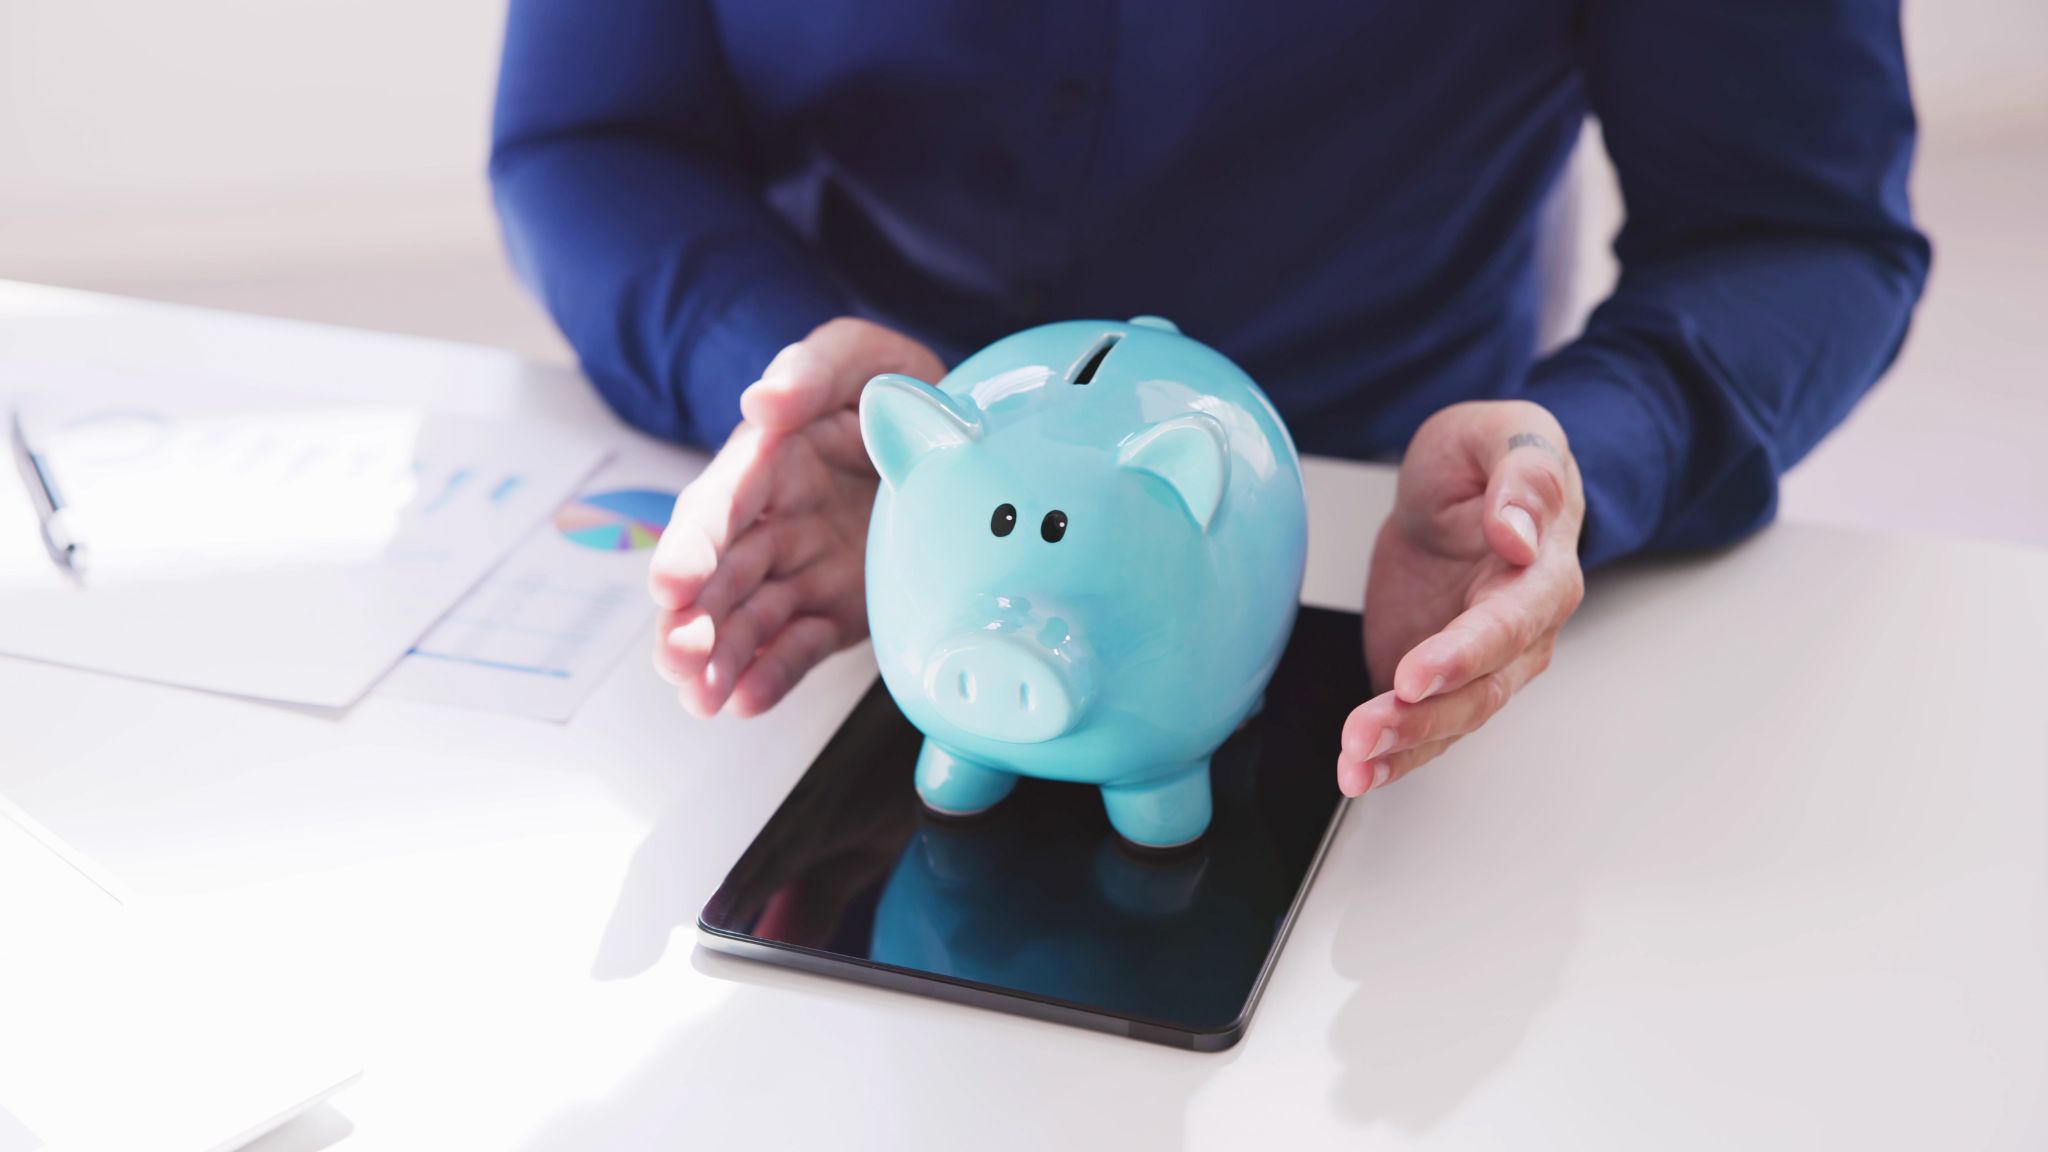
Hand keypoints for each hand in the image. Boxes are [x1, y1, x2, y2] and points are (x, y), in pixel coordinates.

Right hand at [650, 318, 945, 716]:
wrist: (948, 433)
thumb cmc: (888, 388)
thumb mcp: (859, 358)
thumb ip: (813, 368)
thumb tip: (764, 401)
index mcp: (766, 462)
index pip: (720, 505)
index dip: (692, 545)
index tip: (670, 584)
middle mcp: (773, 522)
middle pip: (721, 576)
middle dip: (692, 621)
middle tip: (676, 659)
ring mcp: (802, 571)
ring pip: (751, 620)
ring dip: (722, 660)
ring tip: (702, 698)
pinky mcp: (835, 610)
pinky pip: (800, 646)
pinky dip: (774, 675)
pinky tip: (747, 702)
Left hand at [1341, 400, 1585, 795]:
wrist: (1463, 491)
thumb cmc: (1487, 462)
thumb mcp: (1500, 434)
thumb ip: (1520, 475)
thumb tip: (1517, 532)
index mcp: (1543, 570)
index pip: (1510, 622)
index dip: (1464, 652)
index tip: (1415, 672)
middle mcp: (1523, 630)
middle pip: (1481, 688)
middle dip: (1422, 716)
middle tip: (1365, 732)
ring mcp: (1484, 663)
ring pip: (1453, 719)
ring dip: (1402, 747)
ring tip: (1353, 762)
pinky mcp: (1443, 680)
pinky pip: (1426, 730)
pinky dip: (1393, 758)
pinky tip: (1358, 773)